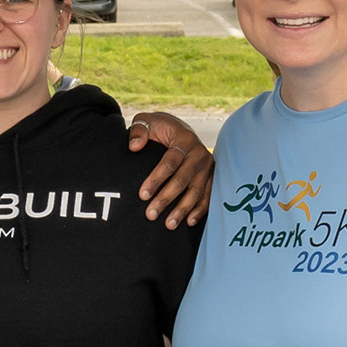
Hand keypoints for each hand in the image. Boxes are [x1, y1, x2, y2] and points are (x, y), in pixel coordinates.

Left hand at [127, 111, 212, 228]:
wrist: (181, 130)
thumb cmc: (160, 128)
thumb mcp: (147, 121)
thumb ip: (139, 130)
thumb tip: (135, 147)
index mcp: (184, 138)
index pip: (170, 161)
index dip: (156, 179)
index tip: (142, 195)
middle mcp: (199, 153)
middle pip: (183, 180)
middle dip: (166, 199)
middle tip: (151, 215)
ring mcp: (207, 167)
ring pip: (196, 191)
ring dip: (183, 209)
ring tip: (169, 225)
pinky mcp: (211, 176)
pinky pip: (208, 195)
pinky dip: (200, 210)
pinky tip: (190, 222)